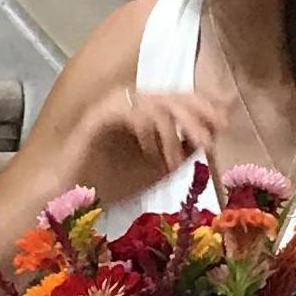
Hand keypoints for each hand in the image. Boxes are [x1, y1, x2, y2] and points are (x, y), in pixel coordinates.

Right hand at [61, 83, 225, 210]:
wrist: (70, 201)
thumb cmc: (112, 184)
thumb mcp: (160, 168)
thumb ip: (186, 147)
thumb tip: (215, 131)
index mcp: (146, 110)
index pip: (180, 97)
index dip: (205, 106)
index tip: (225, 122)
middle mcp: (130, 101)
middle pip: (170, 95)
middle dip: (195, 114)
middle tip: (210, 136)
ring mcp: (112, 106)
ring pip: (151, 101)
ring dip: (172, 127)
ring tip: (177, 157)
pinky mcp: (95, 116)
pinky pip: (126, 110)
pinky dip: (144, 128)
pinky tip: (151, 152)